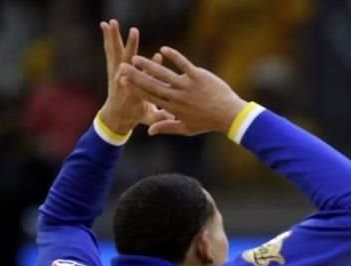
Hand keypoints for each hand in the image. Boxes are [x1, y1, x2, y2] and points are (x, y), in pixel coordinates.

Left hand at [97, 20, 171, 134]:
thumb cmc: (136, 115)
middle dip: (131, 46)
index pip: (145, 76)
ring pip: (116, 52)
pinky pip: (110, 51)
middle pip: (128, 61)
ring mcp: (116, 73)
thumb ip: (159, 117)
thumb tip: (169, 116)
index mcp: (135, 92)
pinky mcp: (113, 68)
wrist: (115, 116)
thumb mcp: (149, 117)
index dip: (152, 66)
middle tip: (134, 32)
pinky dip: (108, 38)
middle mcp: (124, 81)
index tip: (158, 55)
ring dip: (114, 37)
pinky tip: (106, 25)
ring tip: (112, 23)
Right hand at [119, 47, 246, 136]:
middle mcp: (178, 97)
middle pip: (152, 85)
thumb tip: (149, 131)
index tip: (122, 81)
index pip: (150, 97)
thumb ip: (166, 127)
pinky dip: (174, 57)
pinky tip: (164, 49)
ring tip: (136, 57)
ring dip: (149, 65)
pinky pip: (184, 64)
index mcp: (173, 108)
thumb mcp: (186, 128)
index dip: (135, 89)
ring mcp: (188, 86)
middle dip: (136, 76)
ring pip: (164, 74)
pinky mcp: (198, 77)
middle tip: (122, 67)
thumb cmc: (207, 122)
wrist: (229, 116)